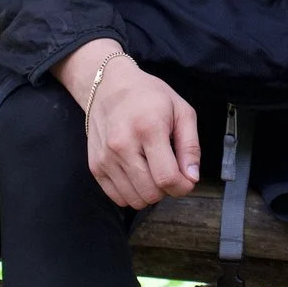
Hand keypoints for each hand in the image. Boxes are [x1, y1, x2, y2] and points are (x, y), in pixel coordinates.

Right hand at [56, 39, 199, 209]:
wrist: (109, 86)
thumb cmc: (149, 97)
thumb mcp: (181, 111)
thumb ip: (191, 146)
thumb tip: (192, 178)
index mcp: (148, 129)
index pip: (167, 177)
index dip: (183, 187)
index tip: (186, 181)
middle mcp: (122, 145)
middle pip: (151, 193)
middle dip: (167, 190)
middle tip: (169, 171)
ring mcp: (105, 157)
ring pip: (134, 200)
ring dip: (149, 193)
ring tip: (152, 171)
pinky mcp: (95, 165)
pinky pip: (118, 198)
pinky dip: (132, 193)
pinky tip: (137, 174)